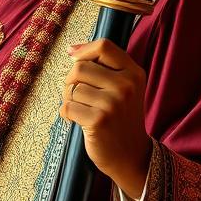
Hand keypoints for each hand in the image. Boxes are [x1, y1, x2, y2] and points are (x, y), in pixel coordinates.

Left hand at [61, 38, 149, 200]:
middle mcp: (126, 85)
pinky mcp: (98, 120)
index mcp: (133, 73)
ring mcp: (112, 103)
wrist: (130, 154)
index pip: (104, 46)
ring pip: (72, 88)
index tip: (73, 56)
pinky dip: (66, 114)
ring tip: (81, 110)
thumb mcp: (124, 88)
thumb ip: (104, 67)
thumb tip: (71, 49)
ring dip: (69, 99)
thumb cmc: (120, 118)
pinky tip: (77, 121)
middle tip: (77, 95)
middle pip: (81, 67)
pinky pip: (67, 106)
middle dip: (71, 80)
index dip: (83, 50)